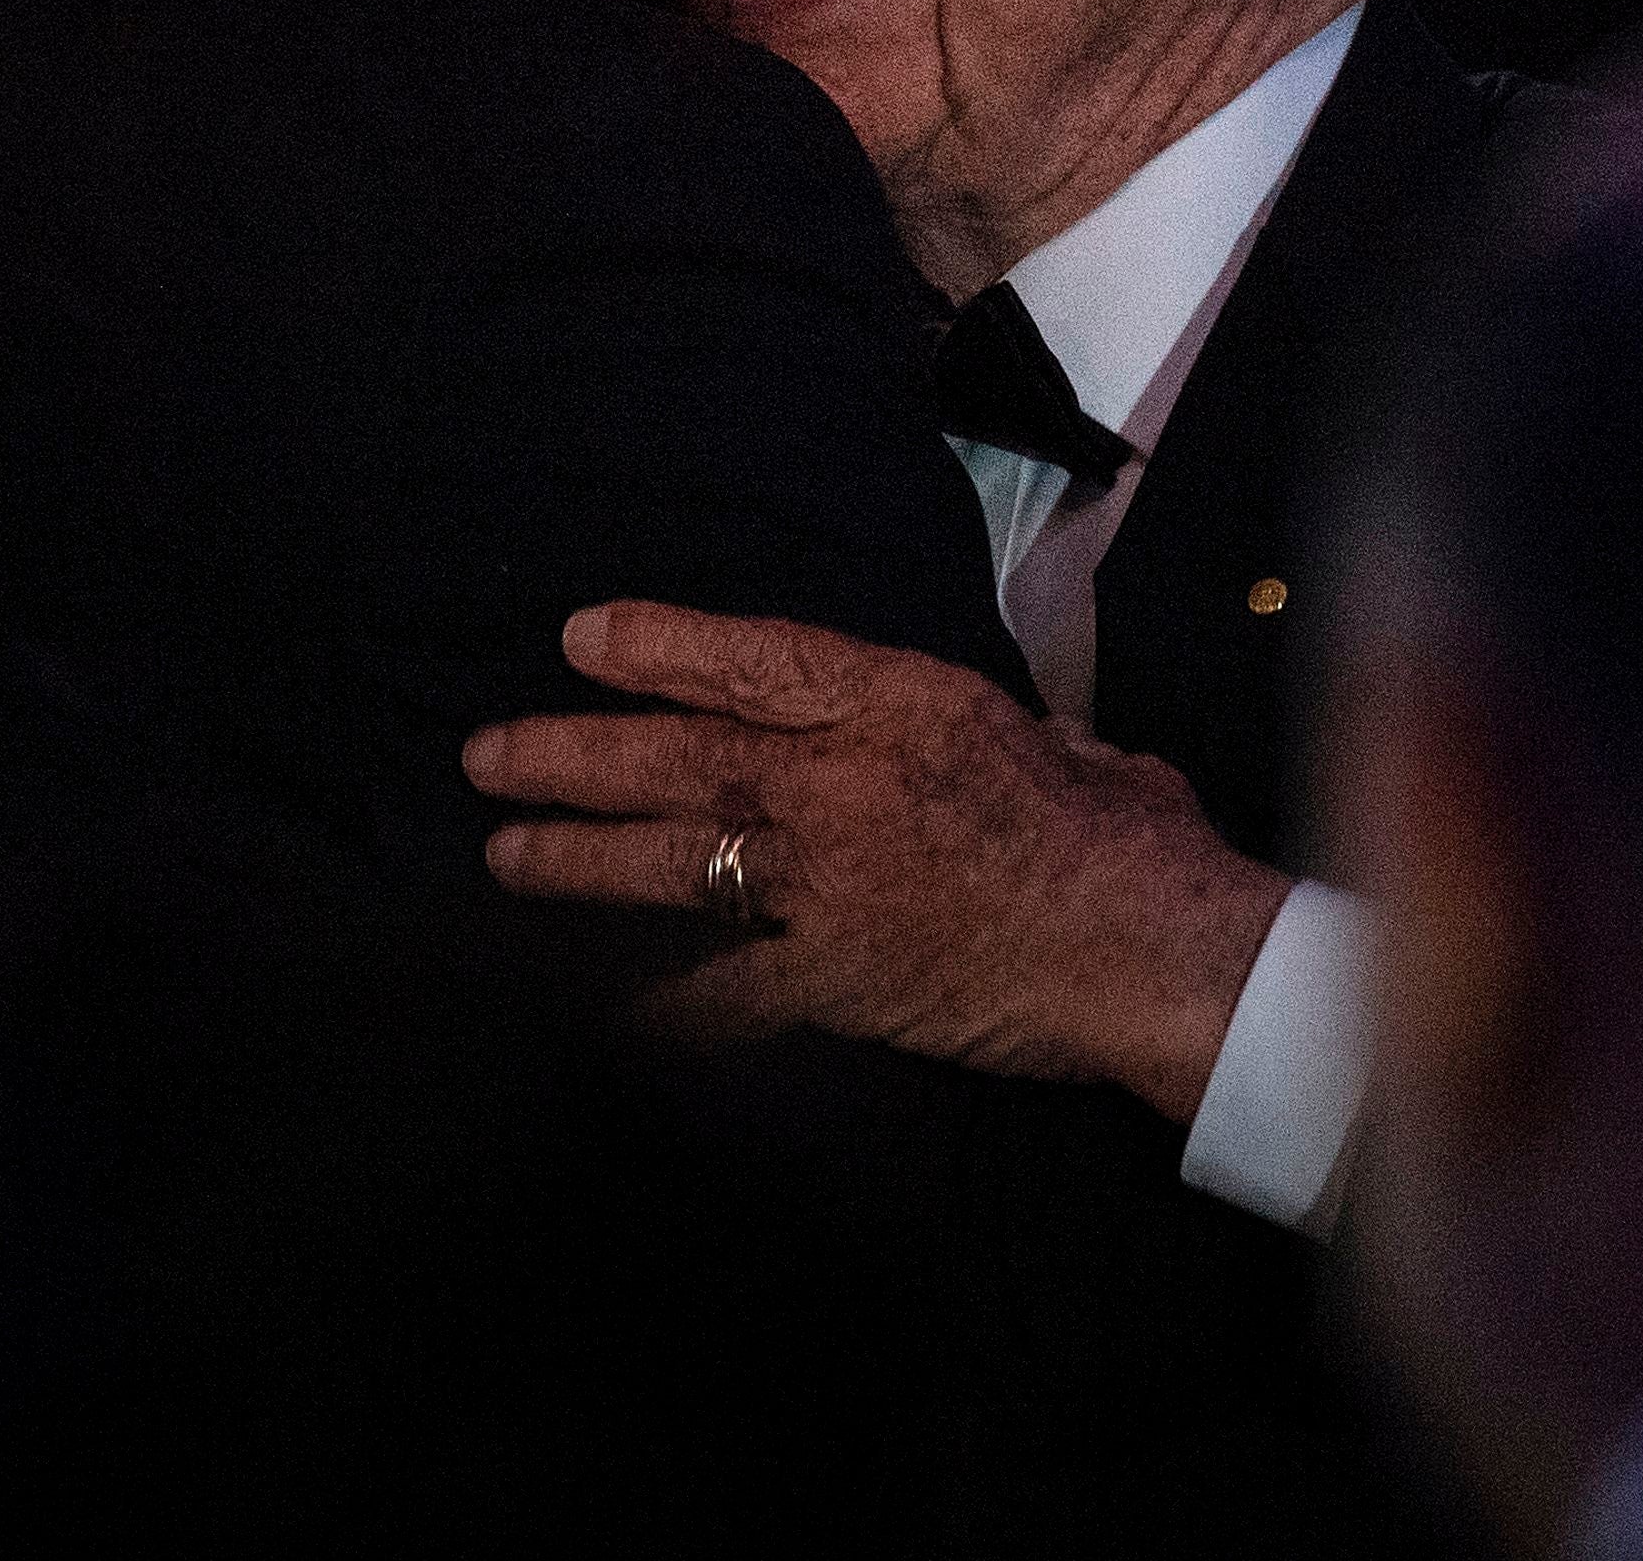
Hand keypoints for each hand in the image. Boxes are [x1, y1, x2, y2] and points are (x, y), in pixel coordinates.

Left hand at [467, 602, 1292, 1122]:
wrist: (1156, 947)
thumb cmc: (1130, 838)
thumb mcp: (1056, 736)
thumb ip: (984, 729)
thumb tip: (979, 739)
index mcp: (902, 704)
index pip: (752, 660)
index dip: (657, 647)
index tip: (580, 639)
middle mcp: (842, 786)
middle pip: (681, 759)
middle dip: (573, 753)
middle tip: (487, 754)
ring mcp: (829, 887)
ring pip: (675, 864)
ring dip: (576, 860)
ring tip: (501, 853)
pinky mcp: (835, 983)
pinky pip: (723, 992)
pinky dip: (657, 999)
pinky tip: (591, 1003)